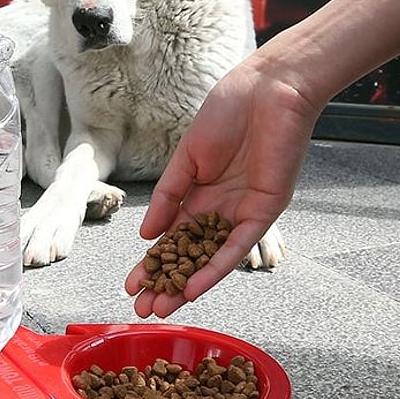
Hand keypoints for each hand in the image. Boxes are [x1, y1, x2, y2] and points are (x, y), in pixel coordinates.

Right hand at [125, 55, 321, 317]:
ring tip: (161, 308)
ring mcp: (242, 212)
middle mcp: (221, 209)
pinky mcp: (264, 211)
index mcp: (200, 193)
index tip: (130, 284)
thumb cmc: (229, 112)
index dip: (151, 262)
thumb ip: (168, 196)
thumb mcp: (187, 158)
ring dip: (186, 285)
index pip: (171, 237)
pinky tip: (193, 287)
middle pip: (188, 255)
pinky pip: (237, 246)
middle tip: (140, 308)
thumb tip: (146, 234)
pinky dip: (215, 267)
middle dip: (164, 283)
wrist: (269, 90)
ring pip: (210, 258)